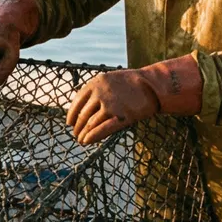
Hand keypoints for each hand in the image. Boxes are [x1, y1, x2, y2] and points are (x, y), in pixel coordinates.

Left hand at [65, 57, 202, 144]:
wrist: (152, 85)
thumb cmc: (131, 84)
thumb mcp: (110, 80)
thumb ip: (96, 90)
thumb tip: (82, 106)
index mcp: (95, 83)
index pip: (77, 102)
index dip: (71, 114)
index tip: (69, 122)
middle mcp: (100, 93)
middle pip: (83, 115)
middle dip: (77, 127)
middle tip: (76, 134)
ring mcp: (110, 105)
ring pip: (90, 123)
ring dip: (83, 134)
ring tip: (81, 140)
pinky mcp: (120, 116)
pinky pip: (102, 129)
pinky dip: (92, 137)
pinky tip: (86, 141)